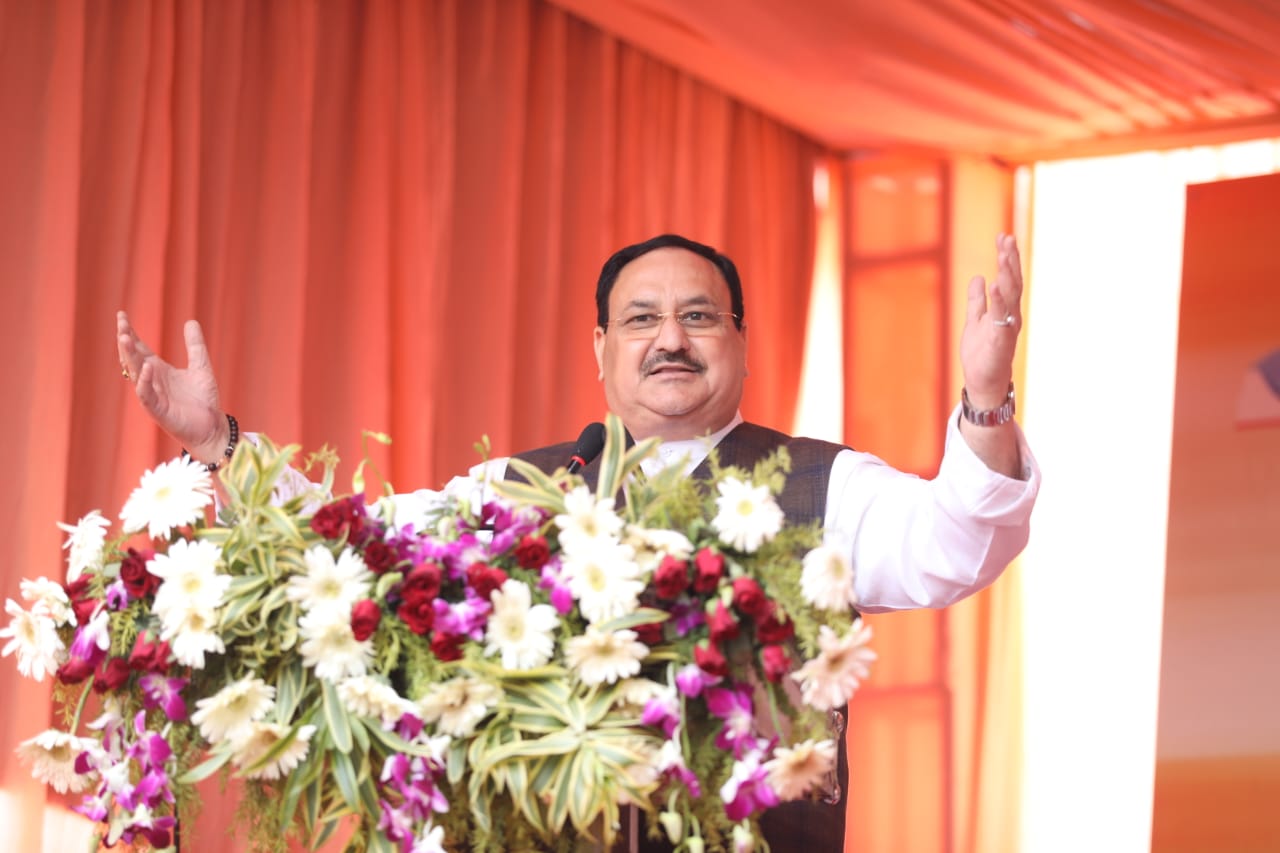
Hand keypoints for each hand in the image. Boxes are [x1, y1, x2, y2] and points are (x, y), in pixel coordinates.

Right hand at [117, 311, 227, 461]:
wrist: (211, 427)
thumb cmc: (203, 400)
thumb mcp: (201, 367)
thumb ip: (195, 346)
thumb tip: (191, 321)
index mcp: (158, 370)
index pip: (139, 348)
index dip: (130, 332)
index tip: (121, 315)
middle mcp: (151, 381)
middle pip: (133, 357)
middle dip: (126, 340)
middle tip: (120, 323)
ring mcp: (152, 395)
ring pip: (135, 373)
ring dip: (130, 356)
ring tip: (125, 338)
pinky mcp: (157, 410)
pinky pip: (146, 394)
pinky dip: (145, 381)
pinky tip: (147, 367)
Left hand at [959, 233, 1022, 408]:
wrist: (982, 383)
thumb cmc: (981, 354)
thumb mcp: (974, 321)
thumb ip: (976, 301)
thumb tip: (977, 278)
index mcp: (1005, 310)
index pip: (1008, 278)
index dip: (1007, 258)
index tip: (1003, 236)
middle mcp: (1011, 316)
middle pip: (1012, 282)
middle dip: (1010, 260)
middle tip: (1007, 238)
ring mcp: (1007, 328)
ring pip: (1010, 297)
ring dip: (1007, 275)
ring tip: (1002, 254)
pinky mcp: (1001, 342)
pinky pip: (1001, 318)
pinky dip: (999, 301)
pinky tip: (994, 284)